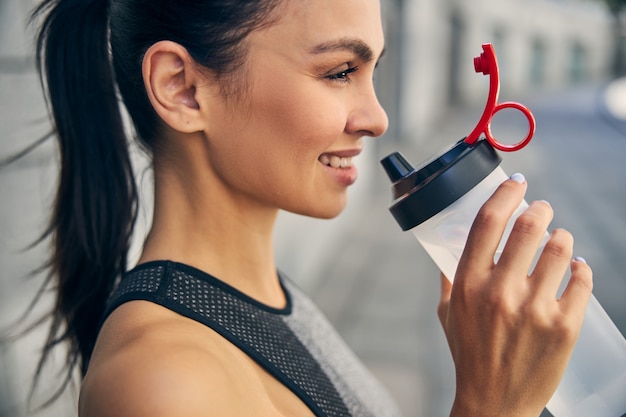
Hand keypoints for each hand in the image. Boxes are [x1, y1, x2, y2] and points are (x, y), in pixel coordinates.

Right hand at [438, 175, 592, 416]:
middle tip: (543, 208)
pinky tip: (576, 267)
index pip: (487, 223)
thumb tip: (455, 245)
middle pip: (528, 227)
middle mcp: (500, 292)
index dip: (504, 194)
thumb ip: (449, 276)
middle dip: (540, 208)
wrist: (494, 401)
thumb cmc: (468, 353)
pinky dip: (581, 267)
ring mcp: (535, 309)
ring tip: (559, 238)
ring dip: (562, 236)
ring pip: (560, 249)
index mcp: (468, 284)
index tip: (515, 183)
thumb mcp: (447, 312)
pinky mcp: (564, 326)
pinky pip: (582, 280)